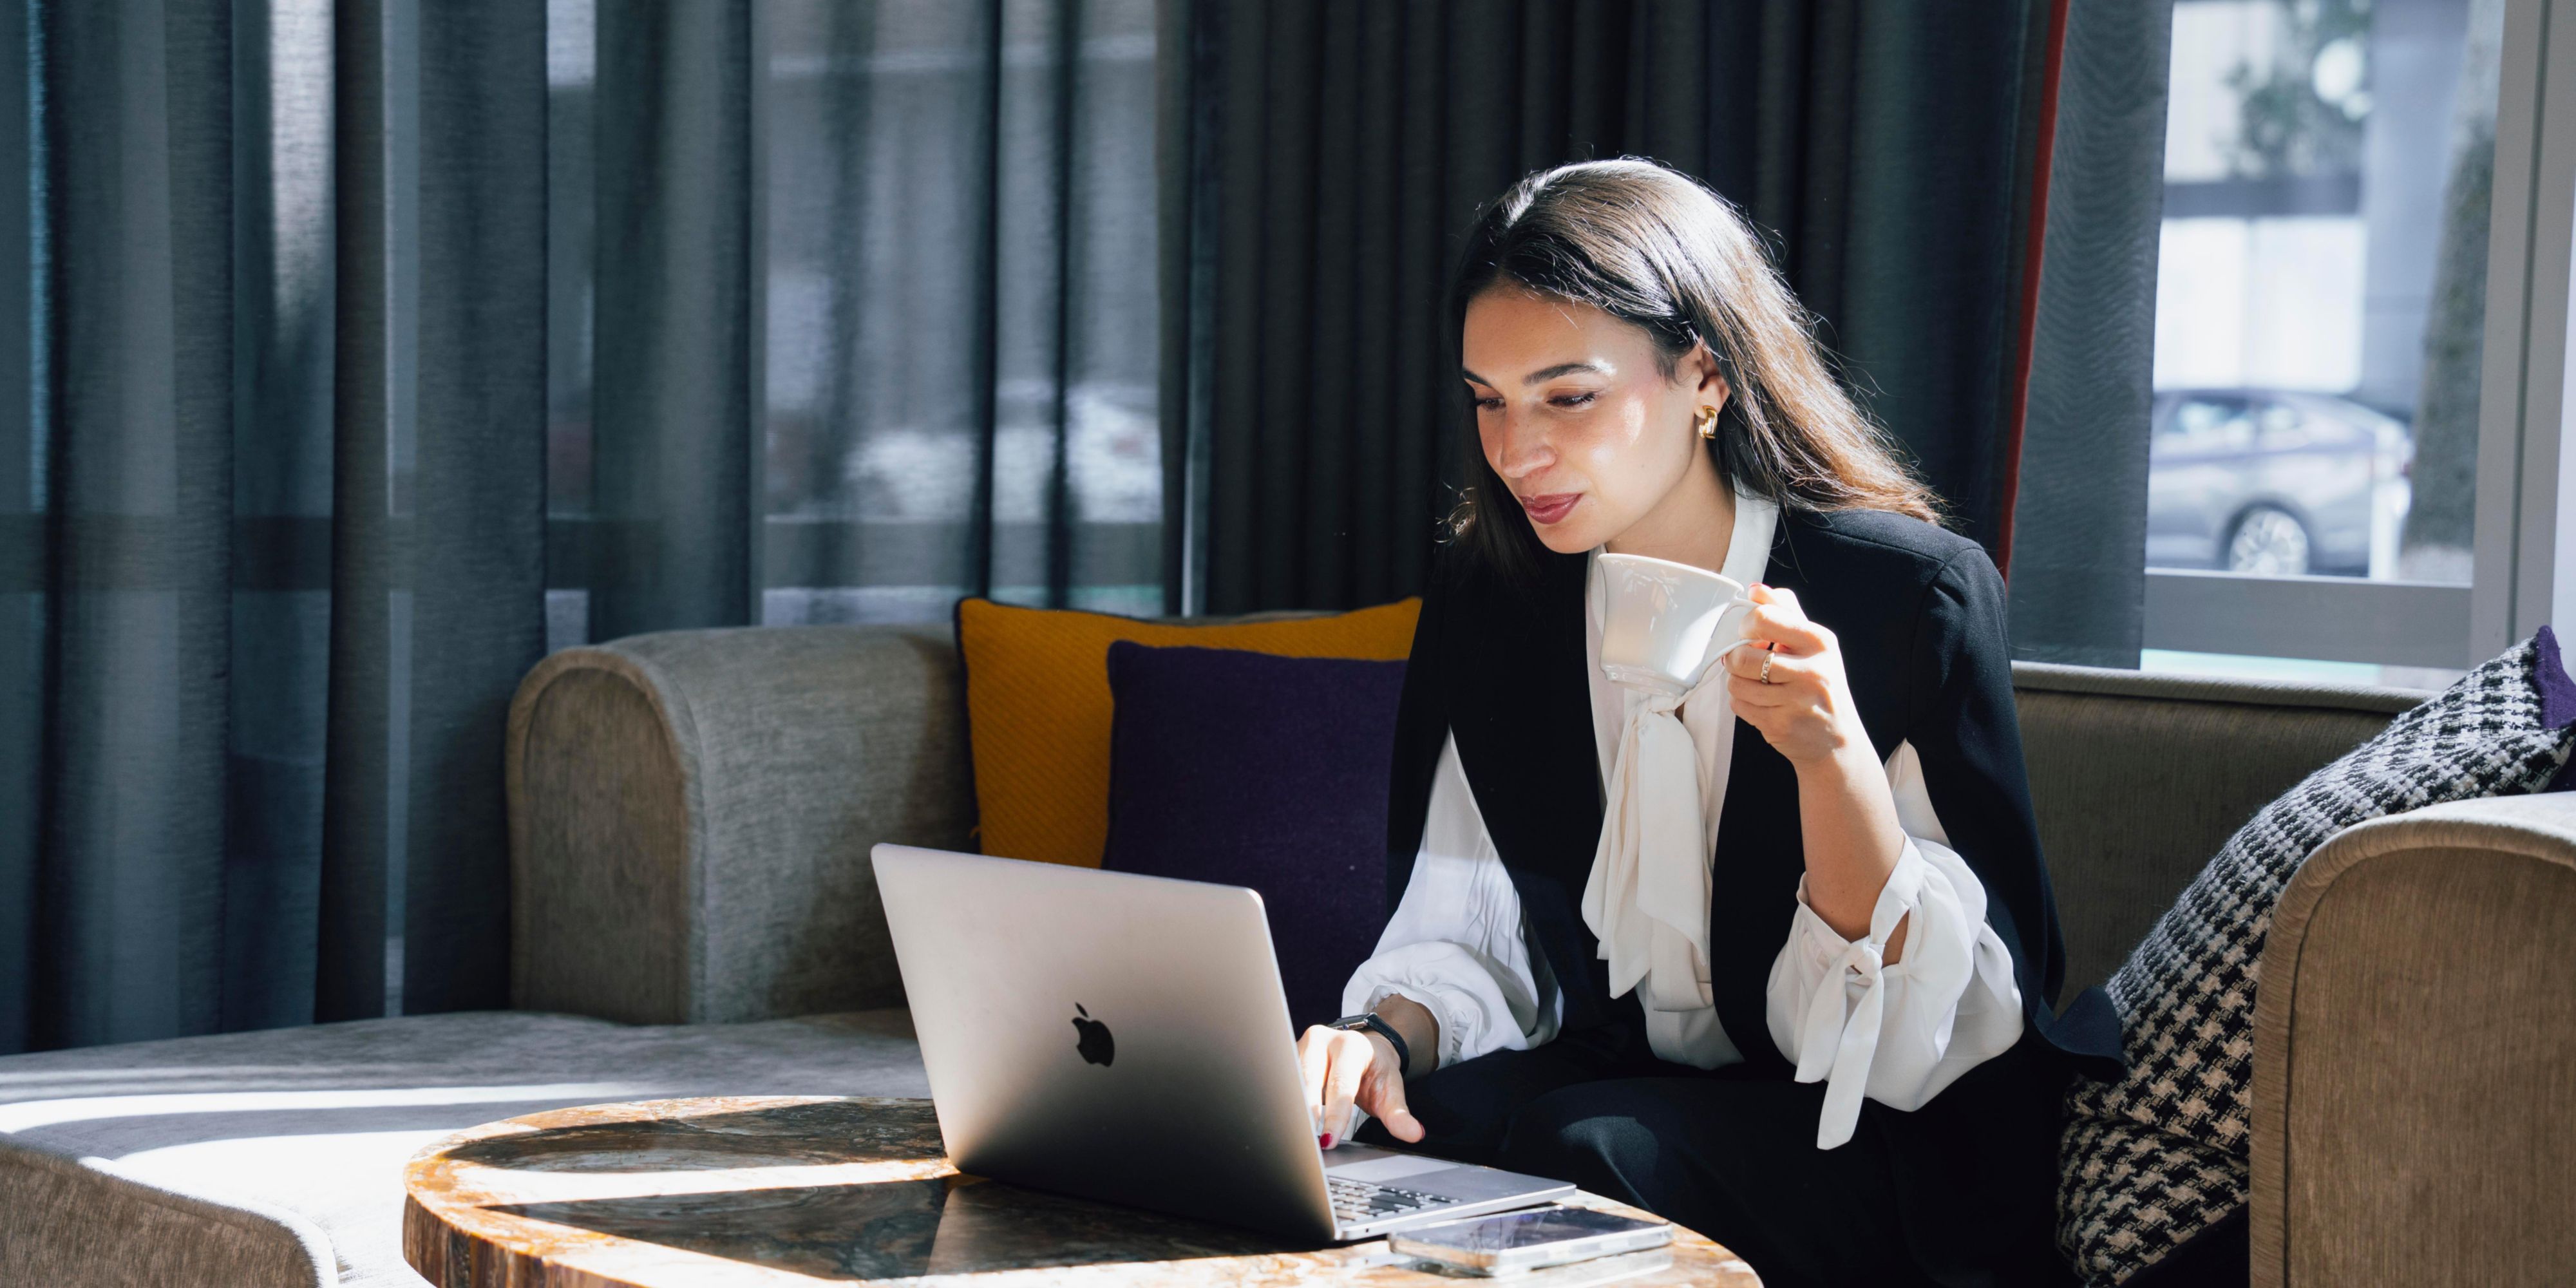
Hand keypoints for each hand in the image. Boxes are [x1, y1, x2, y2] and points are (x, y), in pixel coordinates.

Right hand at [1296, 1024, 1422, 1147]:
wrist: (1364, 1049)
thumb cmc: (1375, 1070)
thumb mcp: (1391, 1089)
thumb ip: (1399, 1113)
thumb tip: (1415, 1133)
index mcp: (1351, 1045)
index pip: (1340, 1084)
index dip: (1334, 1115)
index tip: (1329, 1140)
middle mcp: (1323, 1040)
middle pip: (1309, 1080)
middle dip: (1307, 1113)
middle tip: (1308, 1143)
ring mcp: (1302, 1046)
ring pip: (1291, 1081)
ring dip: (1293, 1110)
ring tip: (1296, 1137)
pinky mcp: (1289, 1056)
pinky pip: (1284, 1082)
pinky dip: (1287, 1105)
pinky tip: (1289, 1124)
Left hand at [1721, 584, 1865, 767]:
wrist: (1836, 739)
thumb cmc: (1821, 685)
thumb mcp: (1814, 644)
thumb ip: (1786, 611)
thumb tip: (1756, 589)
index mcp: (1819, 641)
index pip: (1764, 618)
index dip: (1746, 625)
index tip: (1751, 633)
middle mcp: (1811, 670)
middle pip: (1743, 655)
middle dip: (1738, 659)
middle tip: (1751, 663)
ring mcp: (1796, 700)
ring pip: (1736, 682)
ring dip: (1740, 683)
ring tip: (1759, 685)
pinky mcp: (1780, 724)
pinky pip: (1739, 705)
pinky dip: (1743, 703)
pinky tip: (1762, 703)